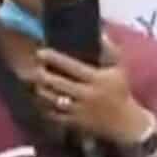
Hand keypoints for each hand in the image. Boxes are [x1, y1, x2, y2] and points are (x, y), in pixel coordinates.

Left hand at [33, 45, 147, 143]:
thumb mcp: (119, 69)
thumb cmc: (120, 91)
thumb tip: (100, 33)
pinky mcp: (74, 123)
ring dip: (41, 90)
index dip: (55, 59)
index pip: (72, 67)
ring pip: (53, 100)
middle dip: (42, 75)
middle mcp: (87, 94)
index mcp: (97, 79)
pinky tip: (40, 99)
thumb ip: (110, 50)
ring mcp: (79, 110)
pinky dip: (44, 107)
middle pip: (58, 84)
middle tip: (32, 67)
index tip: (41, 52)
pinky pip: (54, 115)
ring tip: (33, 83)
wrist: (125, 122)